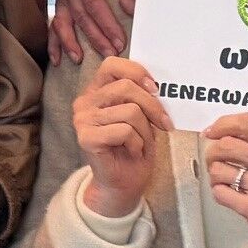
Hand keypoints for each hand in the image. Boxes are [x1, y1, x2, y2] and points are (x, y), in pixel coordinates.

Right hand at [52, 0, 139, 65]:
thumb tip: (129, 12)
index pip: (94, 4)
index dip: (107, 25)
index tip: (120, 41)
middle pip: (80, 16)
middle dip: (95, 38)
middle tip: (110, 53)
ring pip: (62, 24)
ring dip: (70, 44)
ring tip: (80, 59)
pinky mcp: (60, 6)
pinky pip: (54, 27)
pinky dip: (55, 44)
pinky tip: (58, 59)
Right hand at [72, 59, 170, 218]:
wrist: (123, 183)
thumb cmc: (134, 147)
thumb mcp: (141, 116)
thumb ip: (141, 96)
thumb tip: (156, 86)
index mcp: (97, 91)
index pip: (112, 64)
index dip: (137, 72)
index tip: (156, 89)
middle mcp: (85, 102)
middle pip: (127, 87)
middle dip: (153, 107)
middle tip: (164, 124)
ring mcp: (82, 119)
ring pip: (130, 111)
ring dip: (145, 131)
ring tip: (141, 143)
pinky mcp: (86, 137)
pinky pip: (125, 131)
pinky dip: (137, 143)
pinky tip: (132, 151)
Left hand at [202, 113, 247, 247]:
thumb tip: (227, 132)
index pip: (247, 123)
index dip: (222, 124)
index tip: (212, 131)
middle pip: (226, 145)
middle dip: (213, 151)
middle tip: (216, 158)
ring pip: (218, 169)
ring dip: (216, 173)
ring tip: (226, 178)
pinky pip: (219, 192)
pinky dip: (219, 192)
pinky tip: (230, 193)